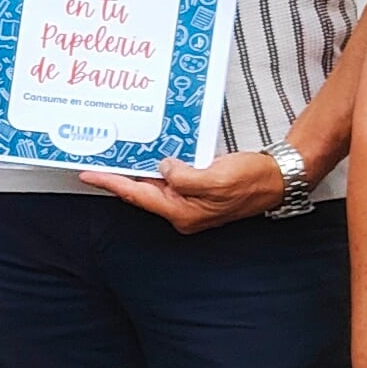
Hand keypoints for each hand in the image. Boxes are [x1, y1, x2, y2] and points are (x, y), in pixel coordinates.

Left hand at [81, 151, 285, 233]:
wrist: (279, 179)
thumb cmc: (251, 179)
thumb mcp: (216, 178)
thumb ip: (184, 177)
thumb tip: (164, 168)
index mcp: (182, 212)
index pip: (138, 196)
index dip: (111, 184)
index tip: (87, 175)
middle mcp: (182, 211)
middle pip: (142, 193)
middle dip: (119, 177)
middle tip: (95, 162)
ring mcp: (191, 203)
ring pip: (155, 185)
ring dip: (137, 171)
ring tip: (115, 157)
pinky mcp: (199, 192)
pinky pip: (171, 180)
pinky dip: (158, 168)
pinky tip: (149, 156)